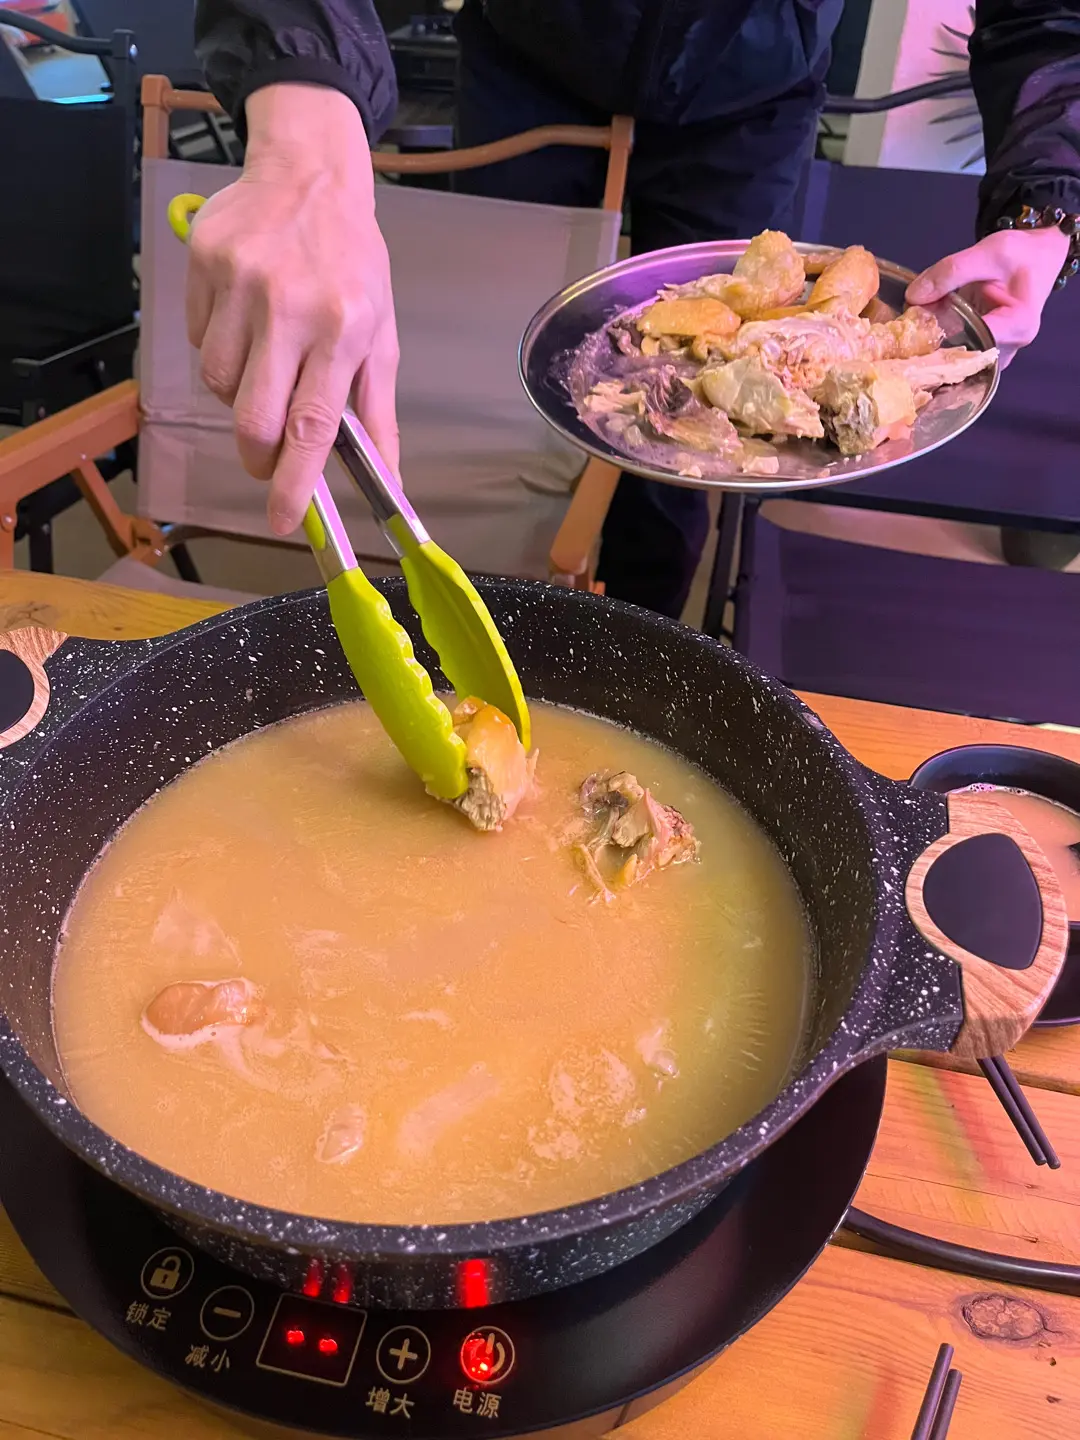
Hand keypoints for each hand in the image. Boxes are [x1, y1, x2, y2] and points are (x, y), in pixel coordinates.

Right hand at [186, 84, 398, 534]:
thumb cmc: (353, 263)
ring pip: (218, 384)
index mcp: (342, 330)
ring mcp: (240, 285)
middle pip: (252, 418)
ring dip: (238, 396)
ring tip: (264, 366)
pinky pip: (198, 341)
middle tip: (265, 458)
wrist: (310, 173)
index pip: (312, 426)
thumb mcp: (382, 335)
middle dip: (257, 455)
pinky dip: (219, 351)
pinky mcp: (204, 264)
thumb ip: (378, 412)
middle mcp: (289, 309)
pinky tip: (244, 325)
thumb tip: (389, 482)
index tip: (282, 519)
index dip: (293, 481)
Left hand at [906, 225, 1067, 367]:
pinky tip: (923, 335)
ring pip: (959, 361)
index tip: (915, 335)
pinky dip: (941, 345)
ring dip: (934, 350)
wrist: (1037, 256)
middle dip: (932, 349)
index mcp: (1017, 325)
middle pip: (964, 359)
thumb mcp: (988, 252)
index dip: (942, 344)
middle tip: (903, 339)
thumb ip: (951, 272)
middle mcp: (1009, 346)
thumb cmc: (1021, 254)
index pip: (974, 345)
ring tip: (910, 337)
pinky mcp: (986, 349)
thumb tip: (914, 296)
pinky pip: (959, 354)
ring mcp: (997, 352)